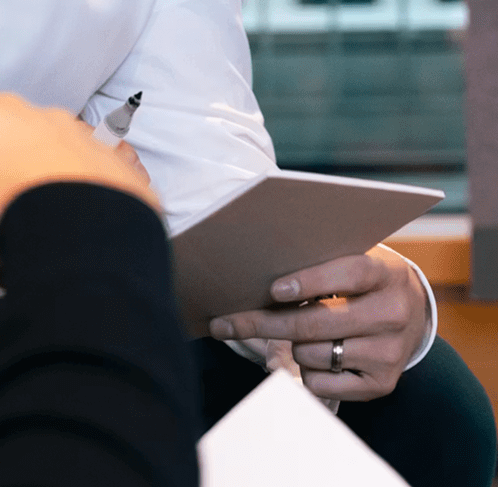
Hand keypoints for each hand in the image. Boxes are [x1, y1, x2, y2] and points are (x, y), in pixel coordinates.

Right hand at [0, 91, 160, 278]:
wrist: (77, 235)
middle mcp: (42, 116)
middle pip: (1, 160)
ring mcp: (85, 143)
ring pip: (43, 181)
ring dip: (30, 211)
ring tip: (22, 252)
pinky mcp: (120, 175)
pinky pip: (86, 198)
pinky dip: (71, 220)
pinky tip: (59, 248)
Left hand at [209, 247, 428, 400]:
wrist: (412, 310)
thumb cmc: (363, 278)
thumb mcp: (352, 256)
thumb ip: (319, 262)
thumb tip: (257, 271)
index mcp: (383, 273)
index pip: (348, 275)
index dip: (309, 282)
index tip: (273, 289)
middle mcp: (392, 314)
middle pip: (318, 324)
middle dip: (266, 322)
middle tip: (227, 322)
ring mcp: (389, 353)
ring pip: (313, 354)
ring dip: (292, 344)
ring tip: (301, 331)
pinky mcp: (382, 384)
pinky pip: (322, 383)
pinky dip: (306, 370)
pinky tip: (316, 354)